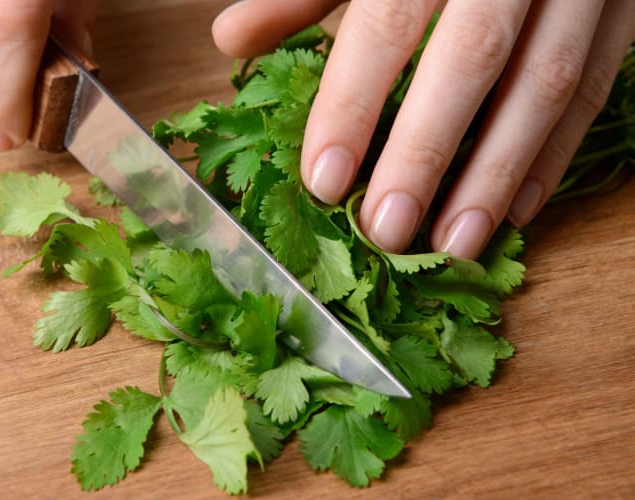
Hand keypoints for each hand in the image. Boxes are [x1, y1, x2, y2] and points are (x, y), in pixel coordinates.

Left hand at [212, 0, 634, 258]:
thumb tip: (232, 39)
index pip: (388, 24)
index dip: (353, 105)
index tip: (325, 180)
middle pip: (472, 61)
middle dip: (427, 154)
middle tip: (386, 232)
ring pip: (548, 82)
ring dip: (498, 175)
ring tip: (454, 244)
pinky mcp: (622, 8)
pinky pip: (598, 84)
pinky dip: (556, 152)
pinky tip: (519, 209)